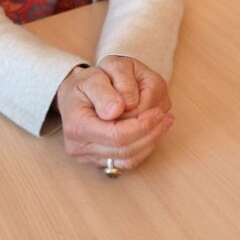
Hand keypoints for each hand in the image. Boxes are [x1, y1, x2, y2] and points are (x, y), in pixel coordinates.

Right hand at [55, 59, 173, 172]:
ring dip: (151, 142)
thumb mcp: (93, 77)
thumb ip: (104, 92)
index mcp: (77, 125)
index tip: (158, 111)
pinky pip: (127, 162)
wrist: (74, 95)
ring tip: (164, 122)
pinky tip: (155, 131)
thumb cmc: (84, 84)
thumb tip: (117, 110)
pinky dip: (144, 148)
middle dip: (149, 134)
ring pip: (128, 160)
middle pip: (124, 150)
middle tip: (165, 116)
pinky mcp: (99, 161)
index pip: (115, 135)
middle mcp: (79, 147)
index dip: (141, 126)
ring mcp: (88, 158)